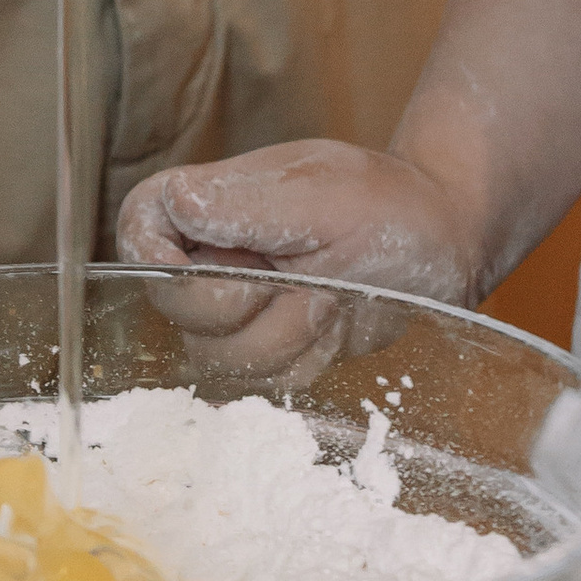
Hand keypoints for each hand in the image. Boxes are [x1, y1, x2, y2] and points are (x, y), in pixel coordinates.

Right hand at [116, 137, 481, 376]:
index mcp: (207, 202)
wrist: (441, 246)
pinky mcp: (268, 348)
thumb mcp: (319, 197)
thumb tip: (176, 201)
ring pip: (218, 360)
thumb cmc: (387, 205)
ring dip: (285, 340)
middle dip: (249, 310)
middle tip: (305, 281)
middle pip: (179, 313)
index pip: (139, 229)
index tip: (216, 270)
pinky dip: (306, 361)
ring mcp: (237, 309)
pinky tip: (334, 327)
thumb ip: (244, 206)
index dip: (161, 262)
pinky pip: (262, 384)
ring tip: (329, 299)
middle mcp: (209, 256)